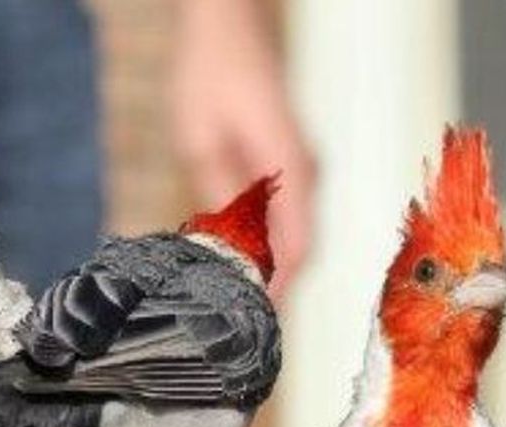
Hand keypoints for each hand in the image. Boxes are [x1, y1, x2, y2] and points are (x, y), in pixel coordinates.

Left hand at [170, 0, 315, 298]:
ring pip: (298, 232)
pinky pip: (291, 212)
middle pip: (304, 247)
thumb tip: (225, 250)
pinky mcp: (294, 161)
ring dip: (274, 262)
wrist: (227, 25)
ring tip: (242, 294)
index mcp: (288, 169)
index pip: (296, 248)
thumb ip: (218, 199)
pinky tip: (243, 252)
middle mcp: (307, 170)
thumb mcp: (198, 143)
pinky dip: (272, 238)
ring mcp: (305, 165)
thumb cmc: (209, 74)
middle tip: (245, 318)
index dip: (280, 289)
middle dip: (278, 284)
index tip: (259, 319)